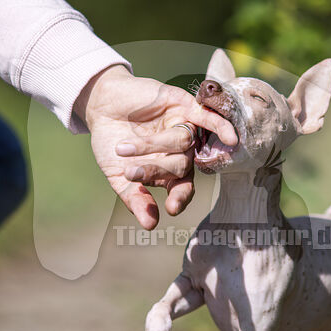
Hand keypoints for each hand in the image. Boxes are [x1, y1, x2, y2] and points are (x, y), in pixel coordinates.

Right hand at [74, 65, 236, 229]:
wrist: (99, 106)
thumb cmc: (110, 142)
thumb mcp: (118, 175)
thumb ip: (135, 198)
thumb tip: (150, 225)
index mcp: (168, 170)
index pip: (183, 188)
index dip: (180, 198)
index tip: (172, 208)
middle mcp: (180, 151)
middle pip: (181, 166)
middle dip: (154, 170)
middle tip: (130, 171)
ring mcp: (183, 128)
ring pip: (183, 142)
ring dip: (154, 147)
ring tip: (125, 148)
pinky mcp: (184, 105)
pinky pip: (209, 117)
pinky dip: (222, 127)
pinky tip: (232, 138)